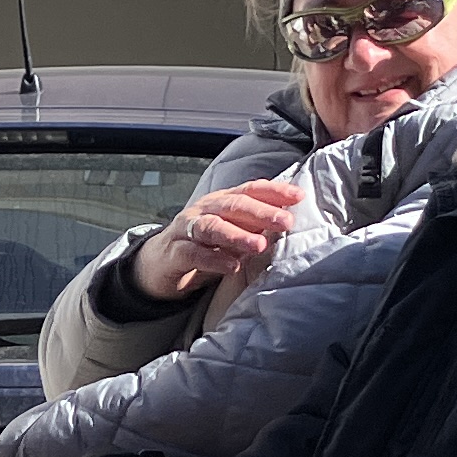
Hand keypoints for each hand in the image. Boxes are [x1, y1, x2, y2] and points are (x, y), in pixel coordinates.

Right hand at [135, 179, 302, 301]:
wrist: (159, 264)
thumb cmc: (202, 247)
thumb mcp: (231, 234)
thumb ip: (254, 228)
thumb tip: (287, 225)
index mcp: (221, 202)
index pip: (250, 190)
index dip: (274, 192)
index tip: (298, 197)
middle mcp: (204, 210)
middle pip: (233, 205)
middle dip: (261, 213)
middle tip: (284, 223)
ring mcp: (186, 230)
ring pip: (212, 227)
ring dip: (237, 235)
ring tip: (258, 246)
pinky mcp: (174, 253)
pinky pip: (193, 254)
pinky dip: (213, 259)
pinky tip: (231, 266)